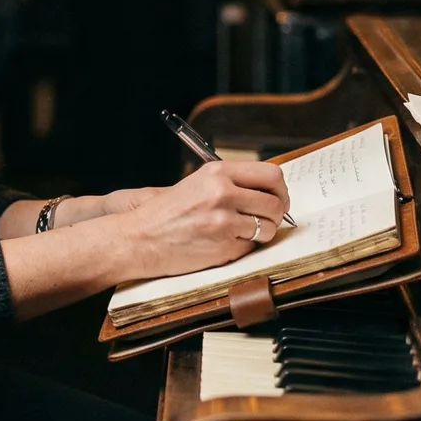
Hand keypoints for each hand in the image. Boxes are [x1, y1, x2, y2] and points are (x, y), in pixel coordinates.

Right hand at [112, 160, 290, 280]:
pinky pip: (250, 247)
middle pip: (275, 202)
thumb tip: (270, 191)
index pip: (271, 174)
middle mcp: (222, 192)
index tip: (277, 198)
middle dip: (276, 214)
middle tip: (267, 220)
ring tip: (240, 233)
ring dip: (261, 234)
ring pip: (268, 227)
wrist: (140, 238)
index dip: (280, 190)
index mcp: (217, 172)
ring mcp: (224, 220)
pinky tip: (222, 244)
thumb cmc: (168, 213)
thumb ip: (231, 183)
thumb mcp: (198, 184)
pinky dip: (242, 248)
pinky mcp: (224, 246)